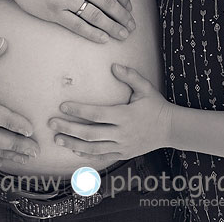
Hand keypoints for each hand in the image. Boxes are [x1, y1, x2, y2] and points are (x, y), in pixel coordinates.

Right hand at [6, 0, 135, 42]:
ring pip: (96, 16)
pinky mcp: (53, 11)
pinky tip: (102, 38)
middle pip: (108, 3)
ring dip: (112, 28)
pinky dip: (92, 33)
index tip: (129, 8)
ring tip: (121, 35)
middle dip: (123, 17)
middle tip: (131, 27)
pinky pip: (77, 25)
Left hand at [47, 64, 171, 163]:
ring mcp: (123, 146)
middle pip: (90, 133)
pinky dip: (88, 155)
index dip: (78, 110)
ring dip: (74, 144)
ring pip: (94, 148)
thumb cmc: (156, 106)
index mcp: (125, 116)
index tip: (62, 106)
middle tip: (52, 123)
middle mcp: (122, 133)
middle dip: (69, 128)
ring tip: (57, 139)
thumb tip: (114, 66)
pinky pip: (103, 156)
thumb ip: (130, 76)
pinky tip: (75, 151)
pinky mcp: (124, 154)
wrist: (172, 129)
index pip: (96, 114)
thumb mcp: (146, 88)